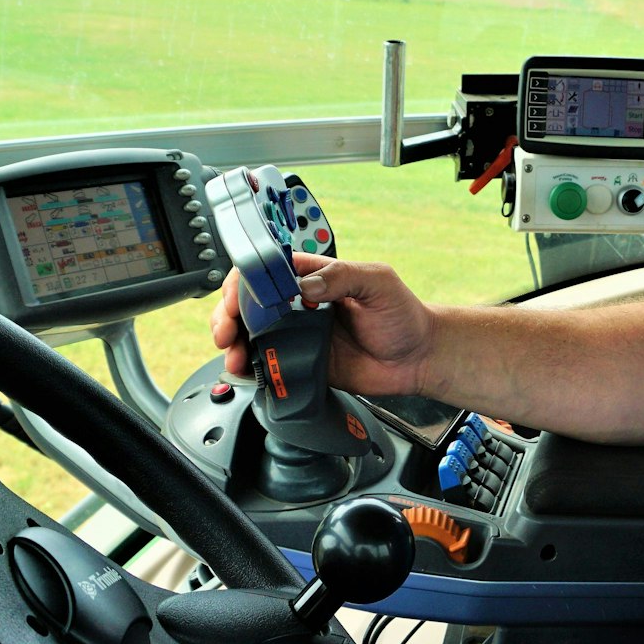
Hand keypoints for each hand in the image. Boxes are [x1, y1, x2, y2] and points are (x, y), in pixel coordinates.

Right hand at [210, 251, 436, 397]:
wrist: (417, 359)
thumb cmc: (402, 314)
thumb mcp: (378, 282)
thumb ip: (341, 276)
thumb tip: (305, 286)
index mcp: (313, 277)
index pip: (266, 270)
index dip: (244, 282)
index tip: (236, 298)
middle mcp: (299, 305)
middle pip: (249, 304)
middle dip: (228, 315)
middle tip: (227, 332)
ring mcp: (298, 335)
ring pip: (252, 335)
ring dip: (234, 344)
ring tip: (233, 357)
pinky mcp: (302, 364)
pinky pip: (269, 365)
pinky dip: (251, 369)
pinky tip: (246, 373)